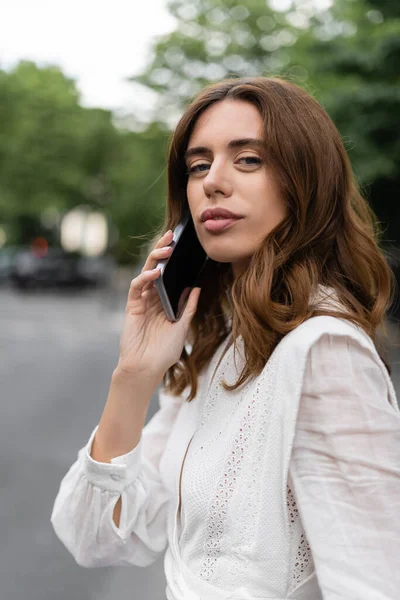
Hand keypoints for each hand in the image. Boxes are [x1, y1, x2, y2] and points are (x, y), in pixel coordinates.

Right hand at [116, 229, 200, 382]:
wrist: (147, 368)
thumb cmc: (164, 351)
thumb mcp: (182, 326)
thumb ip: (188, 307)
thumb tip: (195, 287)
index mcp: (164, 302)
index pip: (168, 275)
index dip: (173, 260)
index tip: (181, 245)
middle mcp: (152, 299)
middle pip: (156, 269)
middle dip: (162, 251)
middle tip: (171, 236)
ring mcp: (141, 302)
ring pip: (145, 273)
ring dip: (154, 259)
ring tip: (165, 248)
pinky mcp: (132, 307)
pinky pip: (136, 287)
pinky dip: (144, 277)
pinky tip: (154, 272)